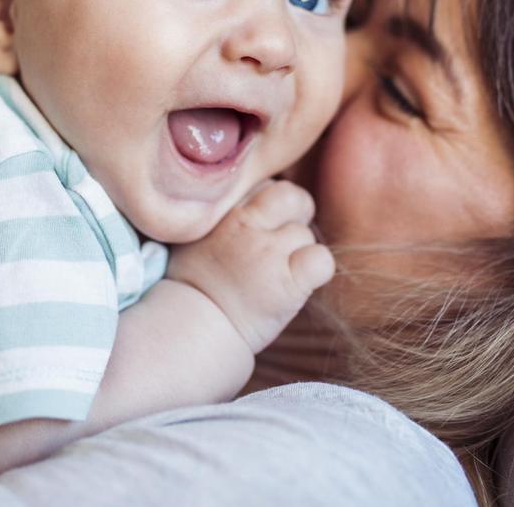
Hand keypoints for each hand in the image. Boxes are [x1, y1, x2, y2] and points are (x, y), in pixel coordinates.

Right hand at [167, 180, 335, 353]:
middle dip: (295, 216)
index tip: (258, 227)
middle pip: (291, 197)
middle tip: (282, 242)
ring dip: (299, 251)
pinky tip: (298, 283)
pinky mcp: (288, 284)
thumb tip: (255, 198)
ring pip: (306, 233)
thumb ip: (225, 210)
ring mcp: (268, 253)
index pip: (265, 184)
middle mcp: (246, 225)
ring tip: (277, 273)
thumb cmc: (193, 283)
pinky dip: (317, 271)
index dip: (267, 206)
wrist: (191, 329)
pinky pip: (322, 261)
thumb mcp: (195, 231)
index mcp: (224, 209)